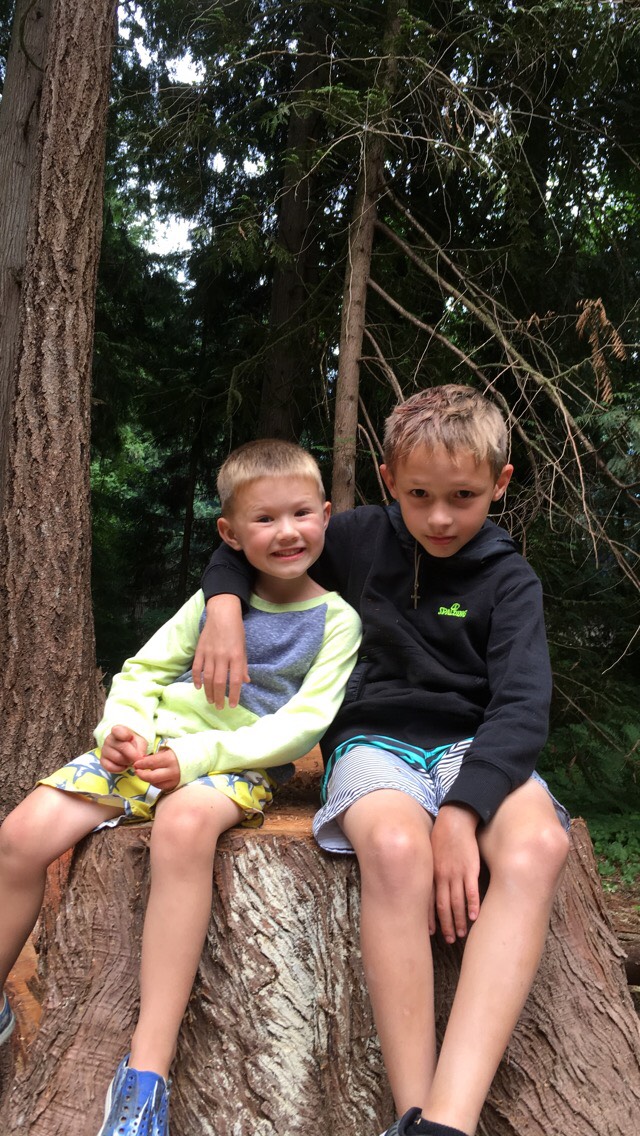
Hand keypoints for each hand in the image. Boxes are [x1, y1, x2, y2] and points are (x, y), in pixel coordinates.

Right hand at [100, 726, 147, 772]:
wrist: (126, 749)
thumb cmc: (133, 743)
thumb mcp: (140, 741)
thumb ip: (141, 747)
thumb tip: (140, 757)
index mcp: (118, 730)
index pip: (118, 731)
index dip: (124, 734)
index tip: (130, 737)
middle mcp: (109, 739)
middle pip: (123, 747)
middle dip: (134, 755)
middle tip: (138, 758)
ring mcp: (104, 750)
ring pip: (119, 759)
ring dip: (128, 762)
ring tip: (130, 760)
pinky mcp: (102, 761)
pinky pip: (111, 767)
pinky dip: (120, 768)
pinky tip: (124, 765)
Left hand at [134, 747, 179, 792]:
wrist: (198, 757)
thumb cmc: (181, 751)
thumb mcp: (168, 749)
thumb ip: (156, 755)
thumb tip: (143, 760)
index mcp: (169, 759)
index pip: (150, 763)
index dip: (141, 764)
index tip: (135, 764)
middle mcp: (172, 771)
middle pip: (152, 777)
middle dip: (142, 775)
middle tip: (137, 771)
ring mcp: (175, 780)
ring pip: (156, 784)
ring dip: (148, 780)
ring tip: (145, 774)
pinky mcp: (177, 786)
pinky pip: (163, 787)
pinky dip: (156, 783)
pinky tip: (154, 778)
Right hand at [192, 595, 248, 708]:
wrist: (222, 614)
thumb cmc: (236, 631)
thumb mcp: (243, 648)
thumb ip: (243, 665)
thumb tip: (245, 682)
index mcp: (235, 656)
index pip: (234, 680)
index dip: (234, 695)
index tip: (232, 705)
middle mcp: (222, 656)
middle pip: (218, 682)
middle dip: (219, 697)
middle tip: (219, 707)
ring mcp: (209, 653)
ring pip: (207, 677)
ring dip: (208, 691)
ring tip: (210, 700)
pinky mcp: (200, 650)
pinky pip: (196, 667)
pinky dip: (196, 678)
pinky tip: (198, 687)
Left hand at [430, 804, 480, 943]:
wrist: (455, 820)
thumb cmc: (441, 836)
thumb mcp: (429, 853)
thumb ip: (429, 870)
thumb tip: (424, 883)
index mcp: (432, 874)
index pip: (429, 901)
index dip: (430, 918)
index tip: (431, 933)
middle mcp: (443, 876)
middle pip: (444, 906)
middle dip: (446, 925)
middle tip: (450, 940)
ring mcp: (457, 873)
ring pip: (458, 902)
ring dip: (459, 920)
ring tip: (462, 933)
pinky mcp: (471, 869)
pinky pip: (472, 891)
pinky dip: (473, 905)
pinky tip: (474, 917)